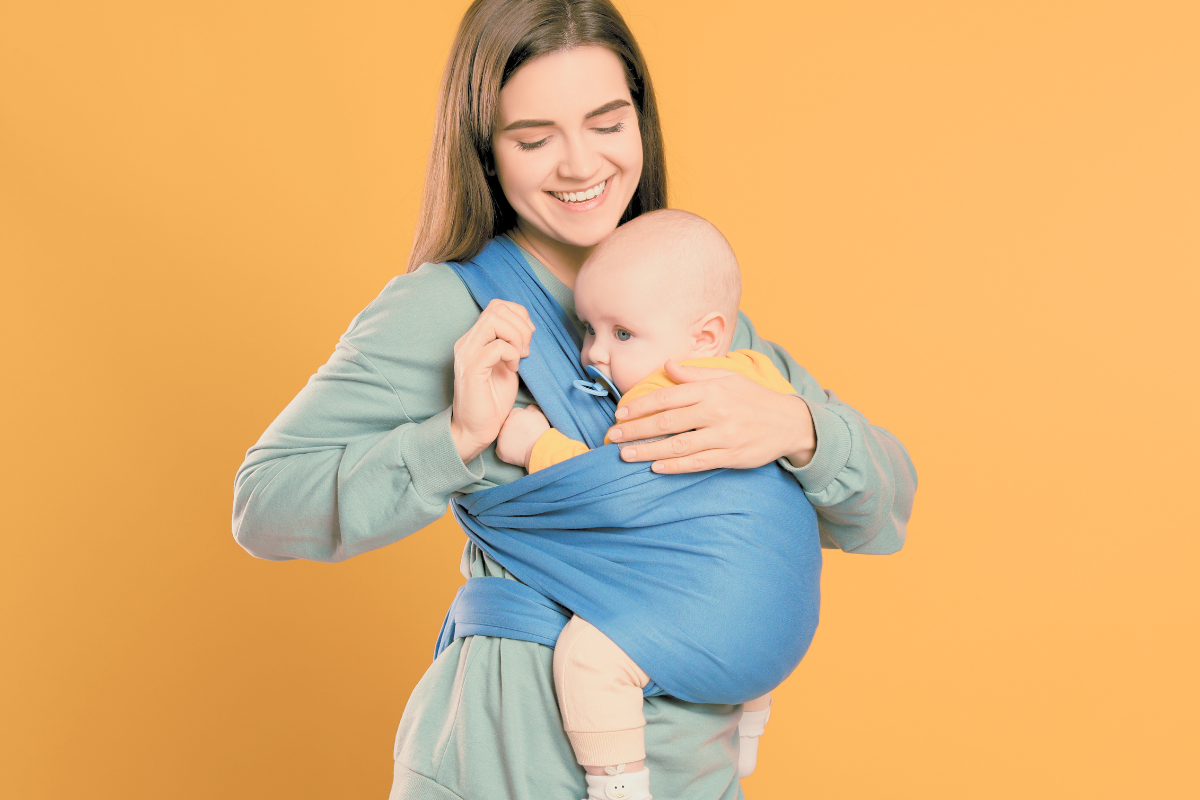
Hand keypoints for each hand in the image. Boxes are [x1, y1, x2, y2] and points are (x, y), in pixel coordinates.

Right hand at [449, 299, 535, 462]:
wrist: (476, 428)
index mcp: (475, 338)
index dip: (519, 315)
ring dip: (516, 336)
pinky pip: (496, 347)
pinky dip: (512, 354)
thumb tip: (528, 328)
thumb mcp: (507, 364)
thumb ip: (512, 344)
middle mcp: (467, 342)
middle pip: (496, 308)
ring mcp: (467, 354)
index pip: (497, 306)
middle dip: (521, 325)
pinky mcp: (471, 369)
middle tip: (526, 349)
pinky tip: (513, 369)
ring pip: (493, 320)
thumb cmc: (492, 399)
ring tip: (520, 356)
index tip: (528, 338)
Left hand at [496, 405, 550, 468]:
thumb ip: (530, 409)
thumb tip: (527, 409)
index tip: (524, 428)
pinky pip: (500, 450)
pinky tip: (515, 452)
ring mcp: (501, 437)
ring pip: (502, 438)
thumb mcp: (539, 415)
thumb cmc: (541, 432)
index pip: (512, 416)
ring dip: (508, 441)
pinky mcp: (500, 449)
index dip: (519, 422)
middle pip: (506, 426)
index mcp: (514, 413)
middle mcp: (505, 424)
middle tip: (522, 437)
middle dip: (512, 431)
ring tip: (519, 445)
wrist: (540, 448)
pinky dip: (506, 452)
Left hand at [606, 360, 815, 473]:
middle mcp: (715, 411)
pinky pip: (697, 463)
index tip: (621, 414)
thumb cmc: (753, 398)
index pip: (668, 397)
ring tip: (626, 454)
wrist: (788, 422)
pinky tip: (655, 467)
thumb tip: (667, 365)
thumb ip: (695, 374)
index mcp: (711, 389)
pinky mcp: (731, 456)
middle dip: (636, 430)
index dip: (641, 406)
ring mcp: (723, 435)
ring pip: (678, 446)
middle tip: (613, 436)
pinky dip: (674, 466)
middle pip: (667, 422)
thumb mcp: (727, 377)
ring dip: (648, 451)